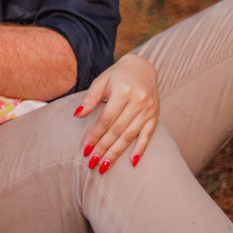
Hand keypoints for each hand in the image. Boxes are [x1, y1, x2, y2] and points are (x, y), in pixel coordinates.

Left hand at [75, 53, 158, 172]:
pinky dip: (141, 149)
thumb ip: (90, 98)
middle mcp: (138, 101)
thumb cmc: (117, 75)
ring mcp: (149, 109)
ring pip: (131, 135)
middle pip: (118, 130)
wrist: (142, 67)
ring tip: (105, 165)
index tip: (86, 149)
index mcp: (123, 91)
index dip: (96, 135)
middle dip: (104, 148)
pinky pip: (148, 134)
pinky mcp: (155, 115)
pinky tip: (133, 162)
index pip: (107, 119)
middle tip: (93, 163)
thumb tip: (77, 115)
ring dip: (117, 152)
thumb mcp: (101, 81)